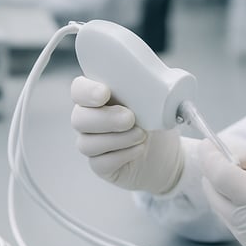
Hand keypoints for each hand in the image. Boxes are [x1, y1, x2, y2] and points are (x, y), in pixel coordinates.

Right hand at [70, 76, 182, 194]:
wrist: (167, 155)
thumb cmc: (156, 122)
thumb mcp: (156, 101)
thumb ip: (148, 88)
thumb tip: (156, 80)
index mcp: (98, 97)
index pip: (79, 90)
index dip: (86, 91)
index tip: (104, 93)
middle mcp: (89, 120)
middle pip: (79, 118)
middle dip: (106, 118)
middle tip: (130, 118)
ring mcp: (92, 144)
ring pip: (87, 143)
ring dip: (117, 139)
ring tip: (142, 135)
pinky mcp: (100, 166)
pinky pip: (100, 163)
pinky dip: (121, 156)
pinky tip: (138, 150)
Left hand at [198, 138, 245, 245]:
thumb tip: (225, 151)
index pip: (222, 178)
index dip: (210, 157)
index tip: (208, 143)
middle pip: (214, 194)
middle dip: (217, 172)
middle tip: (236, 158)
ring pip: (219, 208)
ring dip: (225, 189)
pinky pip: (231, 221)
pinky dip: (235, 205)